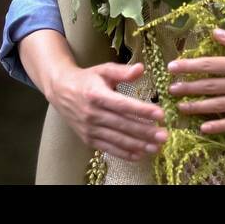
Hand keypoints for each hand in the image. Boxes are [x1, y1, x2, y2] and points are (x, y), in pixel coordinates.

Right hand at [45, 62, 167, 162]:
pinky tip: (139, 155)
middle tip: (164, 135)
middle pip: (123, 124)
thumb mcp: (103, 70)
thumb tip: (141, 68)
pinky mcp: (88, 139)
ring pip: (117, 139)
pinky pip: (108, 148)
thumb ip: (122, 71)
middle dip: (145, 132)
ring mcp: (89, 128)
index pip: (123, 105)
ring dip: (138, 145)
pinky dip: (124, 153)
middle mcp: (92, 113)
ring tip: (156, 147)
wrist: (60, 91)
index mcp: (96, 95)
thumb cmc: (86, 79)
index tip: (160, 114)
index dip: (142, 110)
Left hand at [166, 29, 224, 134]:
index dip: (189, 66)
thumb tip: (214, 33)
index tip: (172, 67)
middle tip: (170, 90)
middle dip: (188, 88)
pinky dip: (219, 125)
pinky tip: (204, 127)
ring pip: (218, 105)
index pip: (209, 64)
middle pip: (210, 86)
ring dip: (197, 107)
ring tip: (181, 107)